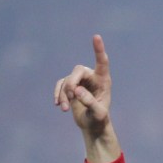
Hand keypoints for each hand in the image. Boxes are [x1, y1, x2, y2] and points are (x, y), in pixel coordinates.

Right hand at [53, 34, 119, 162]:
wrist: (93, 126)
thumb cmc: (99, 119)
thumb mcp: (98, 114)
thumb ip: (90, 102)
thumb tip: (77, 90)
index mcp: (104, 81)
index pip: (102, 62)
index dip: (98, 49)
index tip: (96, 36)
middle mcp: (92, 77)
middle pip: (78, 70)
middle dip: (72, 82)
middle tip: (71, 97)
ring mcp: (80, 81)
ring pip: (67, 80)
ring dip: (64, 94)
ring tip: (66, 109)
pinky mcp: (70, 86)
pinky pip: (60, 85)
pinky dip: (58, 94)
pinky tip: (59, 106)